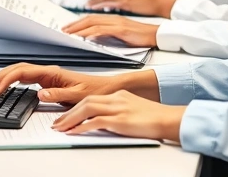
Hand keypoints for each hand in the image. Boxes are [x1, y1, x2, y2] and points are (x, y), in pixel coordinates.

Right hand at [0, 64, 119, 102]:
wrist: (105, 88)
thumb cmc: (94, 91)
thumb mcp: (76, 96)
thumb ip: (57, 95)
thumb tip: (39, 94)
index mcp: (52, 72)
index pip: (22, 72)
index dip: (6, 80)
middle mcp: (47, 71)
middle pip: (17, 69)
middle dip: (0, 77)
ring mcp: (46, 75)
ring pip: (19, 72)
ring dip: (5, 78)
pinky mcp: (47, 81)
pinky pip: (25, 77)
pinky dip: (13, 81)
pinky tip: (8, 88)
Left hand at [52, 91, 185, 141]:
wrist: (169, 118)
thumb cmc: (155, 117)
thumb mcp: (133, 110)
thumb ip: (118, 112)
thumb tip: (103, 122)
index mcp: (119, 95)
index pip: (91, 98)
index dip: (75, 107)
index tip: (66, 116)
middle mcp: (116, 99)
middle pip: (85, 101)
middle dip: (69, 113)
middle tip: (57, 123)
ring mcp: (118, 108)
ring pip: (87, 109)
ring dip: (71, 119)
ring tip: (61, 128)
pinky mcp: (121, 120)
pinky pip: (96, 121)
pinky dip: (82, 126)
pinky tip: (74, 132)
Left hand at [63, 15, 158, 47]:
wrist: (156, 35)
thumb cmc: (141, 36)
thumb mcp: (122, 34)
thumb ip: (109, 33)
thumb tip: (95, 38)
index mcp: (113, 18)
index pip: (92, 18)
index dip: (78, 22)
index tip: (68, 27)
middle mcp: (113, 18)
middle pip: (89, 19)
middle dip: (74, 24)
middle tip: (63, 30)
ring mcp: (117, 23)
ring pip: (93, 23)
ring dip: (79, 28)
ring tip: (69, 33)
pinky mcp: (122, 30)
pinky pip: (103, 30)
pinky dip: (92, 33)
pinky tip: (84, 37)